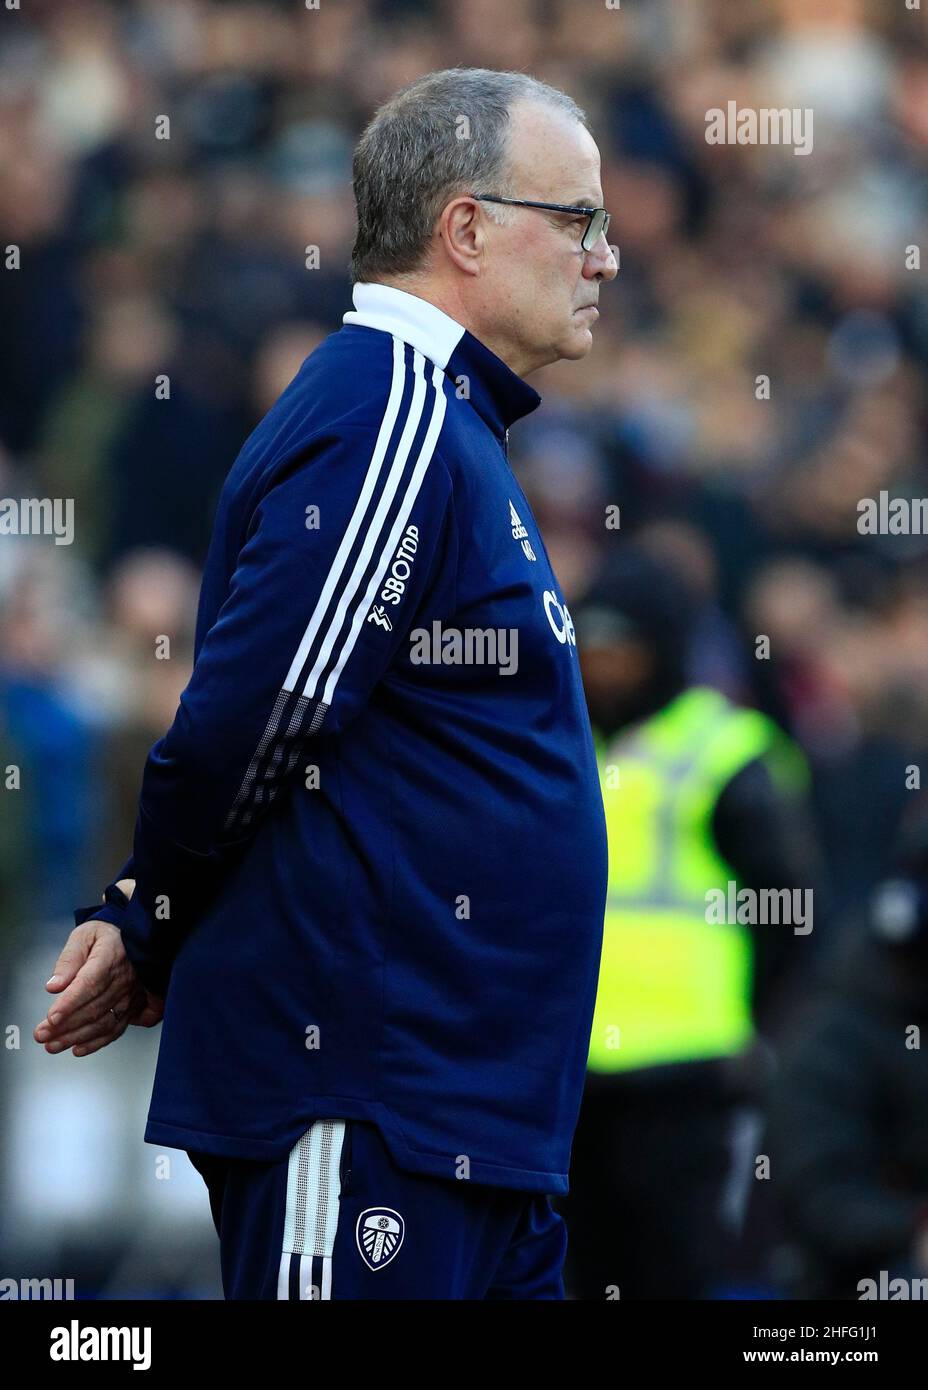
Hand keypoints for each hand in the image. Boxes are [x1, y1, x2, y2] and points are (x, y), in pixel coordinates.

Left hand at [34, 883, 163, 1055]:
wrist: (137, 939)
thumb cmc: (107, 936)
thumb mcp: (84, 936)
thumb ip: (68, 960)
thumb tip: (54, 985)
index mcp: (110, 957)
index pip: (90, 983)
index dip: (70, 1003)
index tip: (52, 1018)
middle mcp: (124, 979)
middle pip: (94, 1008)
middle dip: (65, 1026)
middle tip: (42, 1035)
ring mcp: (131, 996)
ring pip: (104, 1023)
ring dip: (77, 1037)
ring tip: (53, 1045)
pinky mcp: (134, 1007)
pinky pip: (117, 1029)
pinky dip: (97, 1042)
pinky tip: (79, 1048)